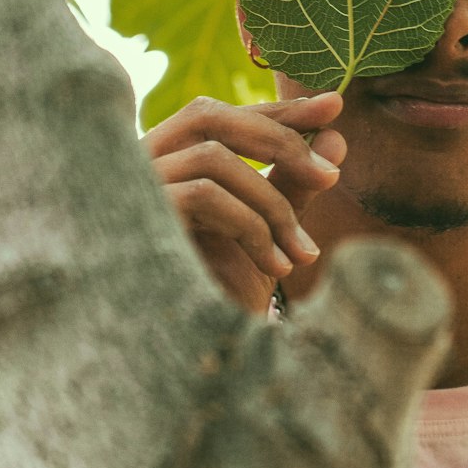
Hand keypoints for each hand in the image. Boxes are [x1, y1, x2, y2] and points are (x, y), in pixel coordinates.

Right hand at [142, 92, 345, 313]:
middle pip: (208, 116)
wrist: (187, 361)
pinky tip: (278, 269)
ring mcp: (130, 191)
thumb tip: (337, 138)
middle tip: (331, 175)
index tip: (334, 105)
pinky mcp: (136, 220)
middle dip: (279, 137)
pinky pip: (204, 196)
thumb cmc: (218, 293)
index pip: (221, 115)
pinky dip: (253, 227)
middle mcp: (137, 166)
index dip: (277, 108)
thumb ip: (294, 184)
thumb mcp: (266, 233)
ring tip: (304, 254)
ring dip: (273, 204)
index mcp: (167, 161)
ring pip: (213, 158)